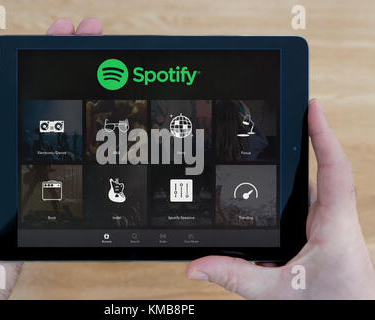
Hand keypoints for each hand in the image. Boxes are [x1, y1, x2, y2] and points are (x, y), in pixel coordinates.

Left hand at [0, 17, 102, 217]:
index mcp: (16, 89)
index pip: (38, 58)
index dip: (54, 40)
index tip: (67, 27)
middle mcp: (39, 101)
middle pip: (63, 68)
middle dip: (80, 46)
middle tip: (94, 30)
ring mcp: (56, 120)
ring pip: (76, 89)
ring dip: (91, 69)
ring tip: (106, 54)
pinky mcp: (67, 139)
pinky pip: (83, 119)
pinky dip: (95, 104)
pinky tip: (105, 93)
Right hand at [186, 99, 374, 298]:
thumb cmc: (331, 307)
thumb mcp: (277, 293)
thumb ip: (234, 277)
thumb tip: (197, 265)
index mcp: (333, 228)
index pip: (333, 169)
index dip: (322, 135)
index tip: (312, 107)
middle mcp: (335, 224)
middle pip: (320, 173)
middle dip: (303, 146)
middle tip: (284, 120)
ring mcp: (331, 230)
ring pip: (313, 192)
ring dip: (297, 173)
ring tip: (274, 151)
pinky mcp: (324, 239)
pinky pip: (309, 208)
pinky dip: (291, 197)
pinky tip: (273, 199)